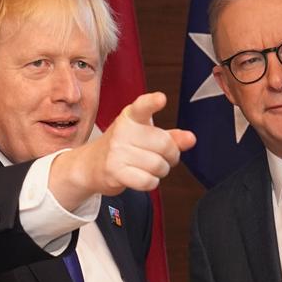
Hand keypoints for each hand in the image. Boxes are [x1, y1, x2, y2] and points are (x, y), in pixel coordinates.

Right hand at [49, 92, 195, 208]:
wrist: (91, 164)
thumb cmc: (124, 147)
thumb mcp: (146, 135)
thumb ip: (171, 137)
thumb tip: (191, 139)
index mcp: (131, 116)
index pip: (142, 106)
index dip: (152, 102)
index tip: (161, 99)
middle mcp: (123, 131)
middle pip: (165, 145)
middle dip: (172, 156)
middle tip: (165, 158)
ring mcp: (116, 151)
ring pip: (158, 165)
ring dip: (161, 171)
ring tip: (150, 168)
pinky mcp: (114, 171)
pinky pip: (147, 181)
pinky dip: (151, 182)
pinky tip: (143, 177)